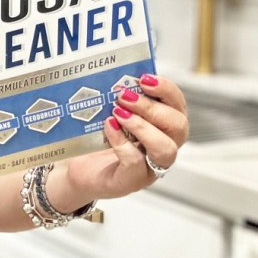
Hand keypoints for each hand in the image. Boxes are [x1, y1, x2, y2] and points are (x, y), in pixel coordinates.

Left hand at [63, 73, 188, 199]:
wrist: (79, 169)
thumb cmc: (98, 140)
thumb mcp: (111, 113)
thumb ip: (119, 98)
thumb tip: (115, 76)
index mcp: (162, 126)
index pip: (177, 105)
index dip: (166, 90)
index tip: (145, 78)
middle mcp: (162, 146)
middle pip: (178, 126)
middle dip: (152, 107)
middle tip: (124, 95)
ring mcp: (150, 167)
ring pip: (165, 148)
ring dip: (142, 126)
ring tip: (118, 113)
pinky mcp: (131, 180)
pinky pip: (136, 163)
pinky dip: (122, 142)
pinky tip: (108, 128)